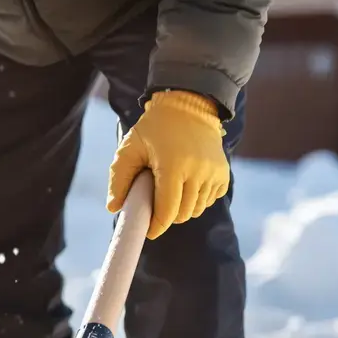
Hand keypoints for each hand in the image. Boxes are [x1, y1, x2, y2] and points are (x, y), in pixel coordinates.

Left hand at [106, 90, 229, 239]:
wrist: (190, 106)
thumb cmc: (155, 128)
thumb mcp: (130, 148)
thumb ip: (119, 179)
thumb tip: (114, 208)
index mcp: (173, 166)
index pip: (167, 211)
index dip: (156, 226)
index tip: (148, 231)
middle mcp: (198, 172)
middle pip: (182, 214)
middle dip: (167, 216)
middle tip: (156, 205)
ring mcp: (214, 174)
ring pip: (196, 210)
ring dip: (182, 209)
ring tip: (170, 191)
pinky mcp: (224, 174)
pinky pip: (209, 201)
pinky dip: (197, 200)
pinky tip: (186, 185)